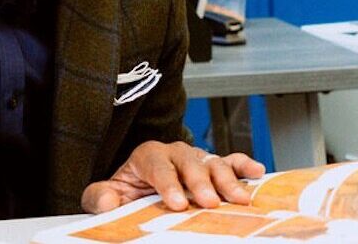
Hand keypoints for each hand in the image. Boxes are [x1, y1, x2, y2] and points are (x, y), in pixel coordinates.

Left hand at [81, 141, 265, 212]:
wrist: (138, 188)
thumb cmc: (125, 191)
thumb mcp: (106, 193)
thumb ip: (100, 196)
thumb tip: (108, 200)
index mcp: (148, 155)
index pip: (158, 165)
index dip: (168, 184)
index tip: (176, 204)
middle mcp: (175, 152)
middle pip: (190, 162)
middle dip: (201, 182)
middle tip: (210, 202)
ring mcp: (197, 158)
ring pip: (214, 162)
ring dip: (228, 180)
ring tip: (239, 198)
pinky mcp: (212, 166)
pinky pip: (231, 161)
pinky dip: (244, 165)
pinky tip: (257, 172)